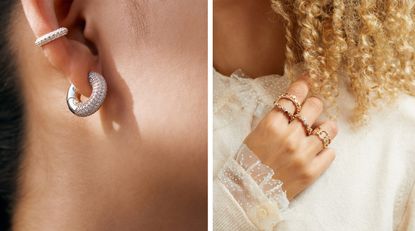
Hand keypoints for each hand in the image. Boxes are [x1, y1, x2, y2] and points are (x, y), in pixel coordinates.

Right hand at [244, 75, 337, 199]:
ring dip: (323, 127)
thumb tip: (295, 105)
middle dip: (314, 105)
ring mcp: (302, 155)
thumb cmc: (249, 161)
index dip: (302, 85)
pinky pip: (331, 152)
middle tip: (311, 110)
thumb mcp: (256, 133)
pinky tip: (314, 151)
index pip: (293, 96)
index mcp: (271, 125)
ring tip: (317, 132)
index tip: (307, 80)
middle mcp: (289, 137)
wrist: (249, 193)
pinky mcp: (312, 172)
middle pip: (315, 106)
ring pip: (329, 128)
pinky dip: (324, 150)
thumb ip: (276, 118)